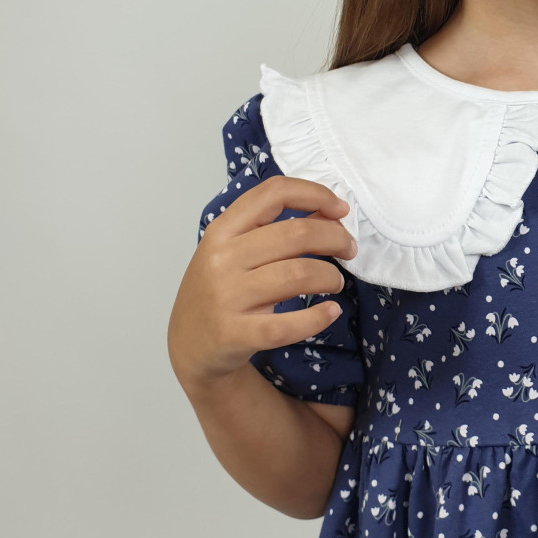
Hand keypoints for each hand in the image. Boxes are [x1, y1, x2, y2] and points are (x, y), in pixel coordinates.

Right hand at [167, 176, 357, 395]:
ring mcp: (227, 297)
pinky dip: (318, 317)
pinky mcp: (236, 334)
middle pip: (296, 234)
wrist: (188, 344)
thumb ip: (275, 228)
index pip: (273, 193)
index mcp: (223, 230)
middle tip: (349, 250)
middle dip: (335, 238)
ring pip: (299, 275)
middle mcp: (222, 258)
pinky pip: (288, 325)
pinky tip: (330, 312)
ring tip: (335, 282)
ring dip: (330, 276)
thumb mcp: (235, 251)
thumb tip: (330, 211)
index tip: (340, 210)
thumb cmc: (219, 289)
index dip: (315, 194)